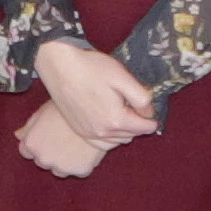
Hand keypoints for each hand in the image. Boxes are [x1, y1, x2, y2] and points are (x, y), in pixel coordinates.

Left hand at [16, 101, 111, 178]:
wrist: (95, 111)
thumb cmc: (68, 106)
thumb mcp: (43, 111)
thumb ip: (29, 126)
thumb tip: (18, 135)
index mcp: (31, 144)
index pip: (26, 152)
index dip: (37, 143)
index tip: (47, 137)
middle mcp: (43, 159)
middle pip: (43, 161)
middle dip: (50, 153)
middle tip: (63, 138)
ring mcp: (61, 167)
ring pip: (59, 170)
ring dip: (64, 161)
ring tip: (75, 144)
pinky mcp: (79, 170)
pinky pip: (78, 171)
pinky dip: (82, 163)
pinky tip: (86, 149)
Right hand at [29, 41, 158, 148]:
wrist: (60, 67)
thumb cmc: (91, 68)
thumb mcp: (123, 77)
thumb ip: (142, 98)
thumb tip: (148, 113)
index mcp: (117, 120)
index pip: (146, 128)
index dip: (150, 116)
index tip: (145, 103)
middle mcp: (103, 133)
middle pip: (132, 135)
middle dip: (138, 123)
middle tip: (131, 104)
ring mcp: (89, 134)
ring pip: (118, 141)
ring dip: (124, 131)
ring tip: (120, 111)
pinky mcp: (79, 131)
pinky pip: (101, 144)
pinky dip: (110, 138)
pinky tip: (108, 124)